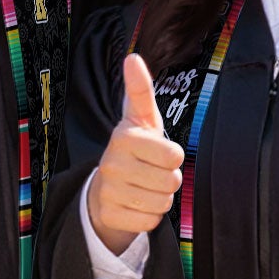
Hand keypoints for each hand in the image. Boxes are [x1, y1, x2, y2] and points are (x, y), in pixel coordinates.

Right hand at [86, 52, 183, 253]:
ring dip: (160, 198)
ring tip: (144, 187)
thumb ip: (140, 90)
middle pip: (171, 181)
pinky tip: (136, 204)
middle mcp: (112, 163)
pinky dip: (149, 216)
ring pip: (162, 202)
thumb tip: (133, 57)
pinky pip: (150, 221)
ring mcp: (109, 191)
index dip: (173, 156)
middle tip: (152, 172)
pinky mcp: (110, 215)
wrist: (105, 188)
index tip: (159, 152)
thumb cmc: (134, 149)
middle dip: (168, 179)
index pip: (174, 155)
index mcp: (124, 137)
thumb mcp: (140, 119)